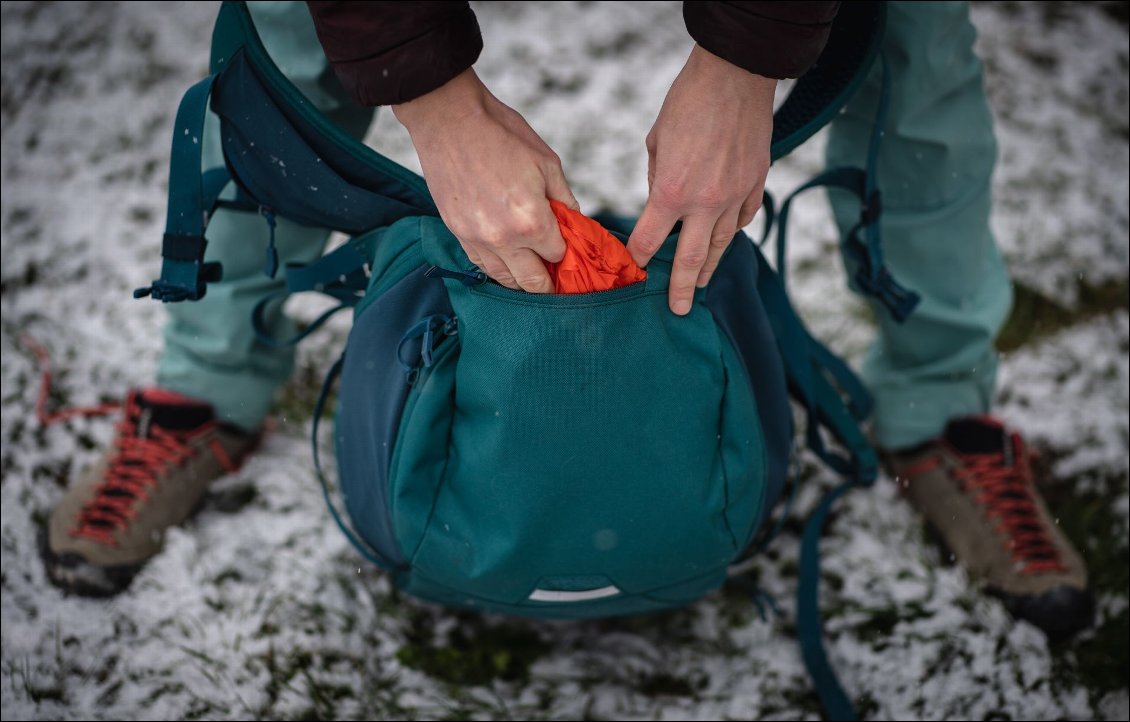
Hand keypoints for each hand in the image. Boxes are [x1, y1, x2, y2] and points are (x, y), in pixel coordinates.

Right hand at [393, 69, 577, 292]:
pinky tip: (507, 262)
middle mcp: (504, 239)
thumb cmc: (500, 134)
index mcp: (532, 221)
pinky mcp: (457, 233)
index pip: (558, 255)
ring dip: (521, 280)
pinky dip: (497, 268)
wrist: (450, 120)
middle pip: (532, 282)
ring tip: (532, 273)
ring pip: (504, 279)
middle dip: (548, 283)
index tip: (568, 248)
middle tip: (556, 280)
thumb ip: (563, 199)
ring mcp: (476, 239)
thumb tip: (573, 222)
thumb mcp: (547, 163)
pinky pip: (481, 265)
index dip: (566, 251)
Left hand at [627, 44, 776, 314]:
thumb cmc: (688, 104)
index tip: (633, 268)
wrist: (735, 77)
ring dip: (708, 267)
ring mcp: (734, 197)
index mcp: (671, 192)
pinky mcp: (756, 185)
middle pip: (689, 259)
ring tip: (699, 285)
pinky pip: (742, 219)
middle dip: (681, 288)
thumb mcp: (657, 144)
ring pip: (720, 245)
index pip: (649, 240)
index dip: (639, 256)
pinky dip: (731, 231)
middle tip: (677, 310)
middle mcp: (704, 203)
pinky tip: (722, 239)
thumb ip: (658, 181)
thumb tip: (663, 206)